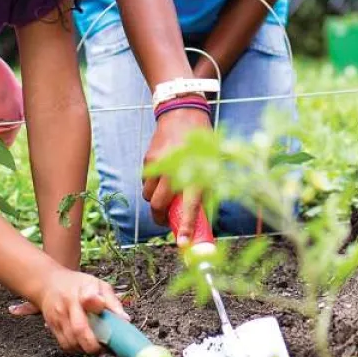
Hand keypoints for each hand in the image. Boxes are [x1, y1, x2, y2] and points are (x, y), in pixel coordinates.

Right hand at [14, 269, 127, 353]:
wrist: (49, 283)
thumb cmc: (77, 284)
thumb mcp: (97, 284)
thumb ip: (111, 300)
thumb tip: (124, 319)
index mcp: (81, 290)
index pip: (90, 299)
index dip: (102, 313)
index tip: (114, 322)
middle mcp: (67, 305)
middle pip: (79, 329)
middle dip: (95, 343)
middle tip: (107, 345)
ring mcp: (57, 317)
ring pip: (72, 341)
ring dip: (86, 347)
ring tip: (97, 343)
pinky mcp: (52, 327)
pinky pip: (65, 345)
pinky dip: (77, 348)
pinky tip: (84, 343)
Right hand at [143, 106, 210, 243]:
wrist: (183, 113)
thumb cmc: (202, 142)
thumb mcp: (211, 164)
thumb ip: (204, 189)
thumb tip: (199, 217)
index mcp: (195, 171)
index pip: (190, 205)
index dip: (185, 226)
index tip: (181, 243)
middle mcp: (175, 169)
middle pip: (159, 205)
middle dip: (161, 218)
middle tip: (166, 221)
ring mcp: (159, 165)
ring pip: (149, 196)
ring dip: (156, 201)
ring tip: (166, 194)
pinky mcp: (148, 159)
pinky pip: (146, 182)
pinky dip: (152, 186)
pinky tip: (162, 177)